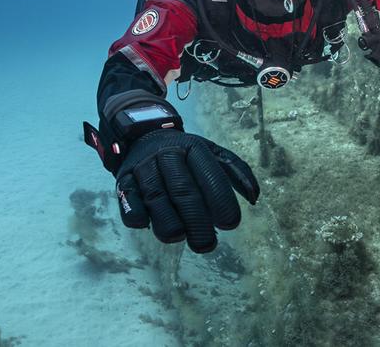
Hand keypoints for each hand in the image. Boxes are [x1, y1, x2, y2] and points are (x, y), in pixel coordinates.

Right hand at [115, 129, 259, 252]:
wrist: (143, 135)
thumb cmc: (185, 154)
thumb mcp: (212, 153)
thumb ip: (235, 171)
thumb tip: (254, 198)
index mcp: (193, 148)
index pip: (209, 175)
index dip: (220, 200)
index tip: (230, 224)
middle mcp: (168, 155)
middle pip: (183, 191)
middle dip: (197, 221)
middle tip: (207, 244)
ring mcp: (144, 168)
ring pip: (156, 198)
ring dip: (168, 222)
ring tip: (180, 238)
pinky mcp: (124, 180)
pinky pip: (128, 199)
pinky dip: (135, 213)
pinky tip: (145, 225)